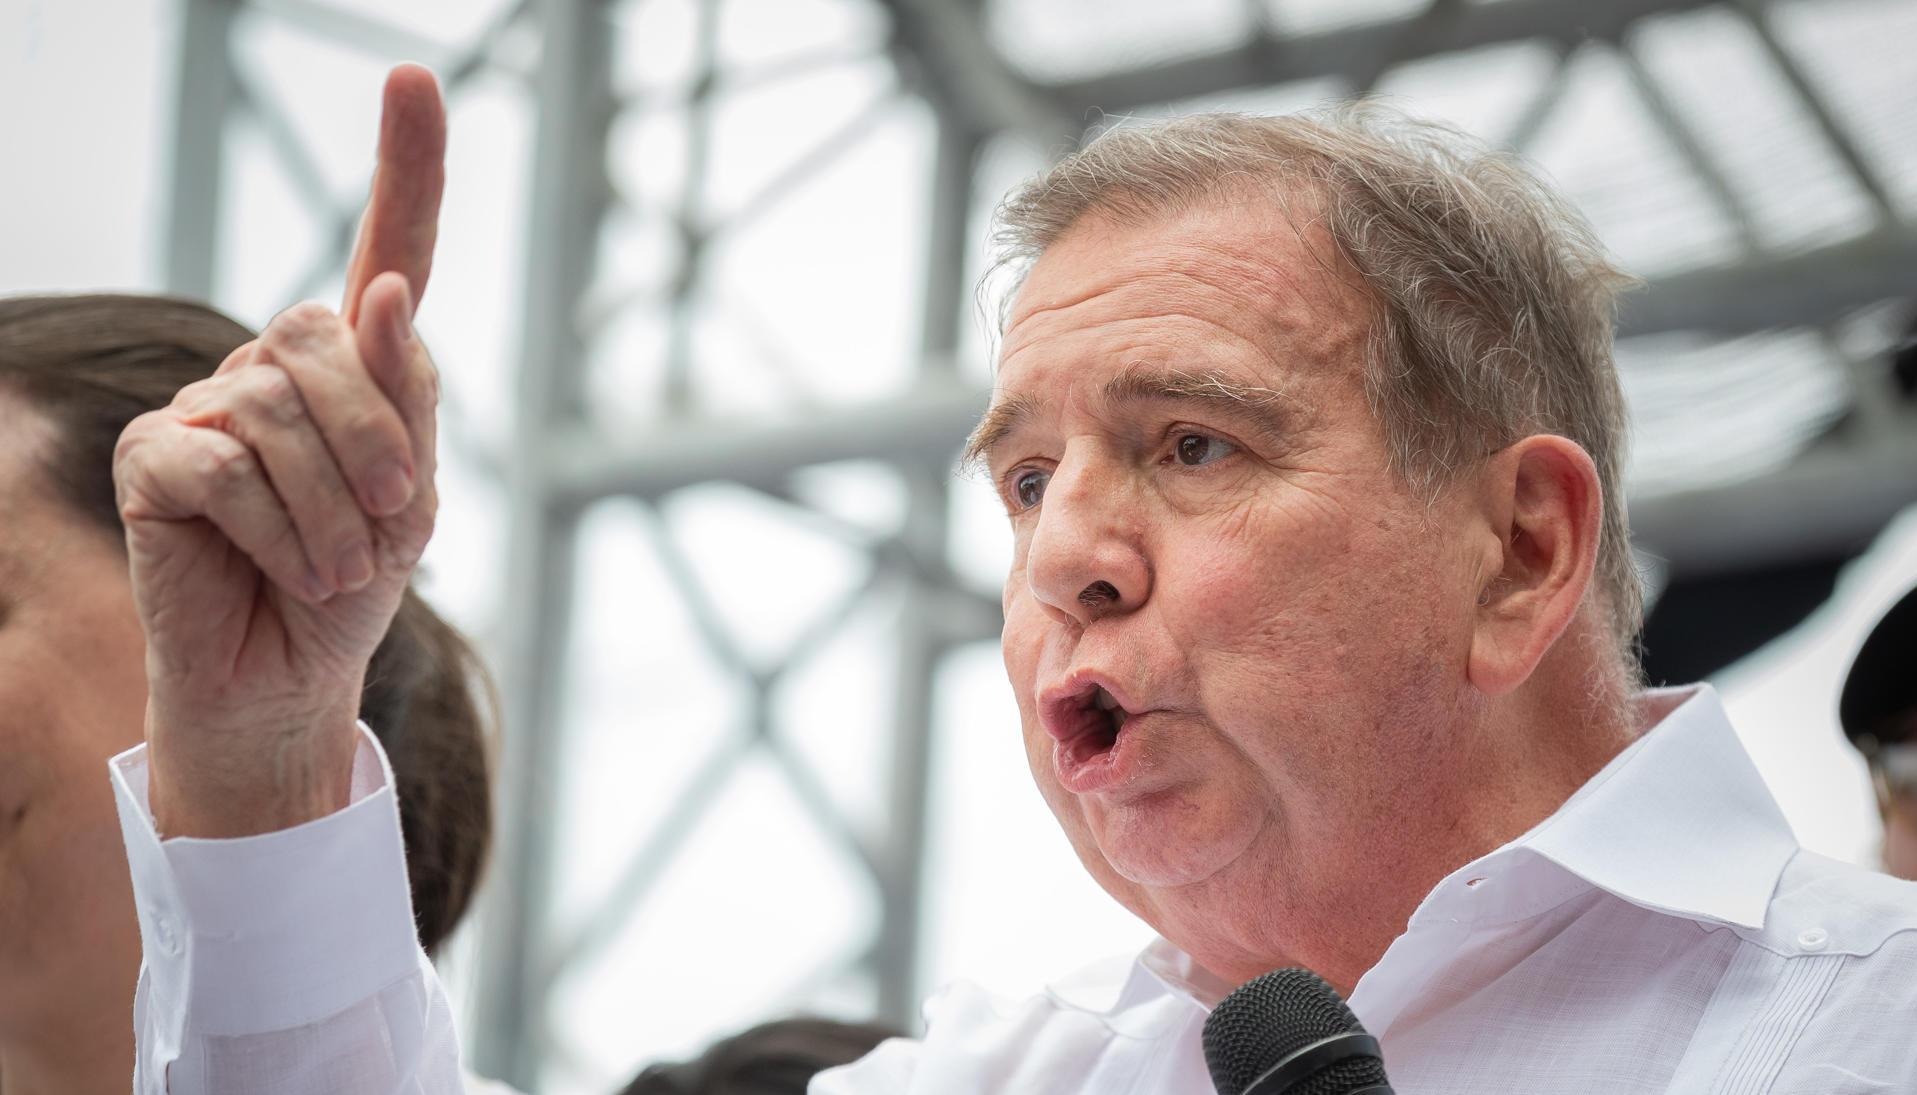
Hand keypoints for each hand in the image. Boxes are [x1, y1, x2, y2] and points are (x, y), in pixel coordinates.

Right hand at [115, 66, 445, 837]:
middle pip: (328, 332)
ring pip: (278, 407)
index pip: (391, 248)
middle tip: (395, 523)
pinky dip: (277, 528)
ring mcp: (207, 404)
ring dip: (334, 506)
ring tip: (339, 567)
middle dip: (378, 437)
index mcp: (358, 365)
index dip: (406, 168)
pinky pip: (222, 464)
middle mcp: (277, 364)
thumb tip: (378, 296)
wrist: (289, 677)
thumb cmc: (355, 582)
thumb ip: (405, 401)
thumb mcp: (411, 500)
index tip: (418, 79)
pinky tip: (287, 567)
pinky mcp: (154, 456)